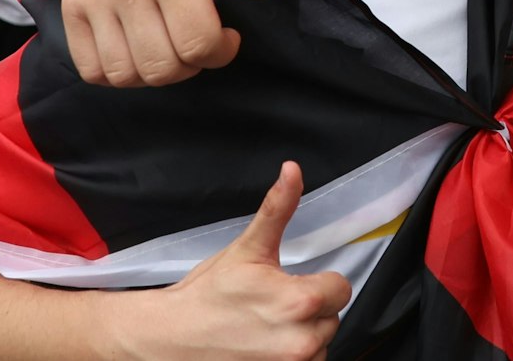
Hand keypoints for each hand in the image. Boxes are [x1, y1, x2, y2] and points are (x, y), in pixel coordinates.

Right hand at [63, 0, 285, 86]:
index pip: (198, 45)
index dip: (221, 52)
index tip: (229, 35)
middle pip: (161, 67)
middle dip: (190, 65)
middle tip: (199, 39)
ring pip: (124, 74)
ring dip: (154, 72)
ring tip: (170, 45)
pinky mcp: (72, 4)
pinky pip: (90, 68)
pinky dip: (116, 72)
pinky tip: (138, 50)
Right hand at [112, 162, 349, 360]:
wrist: (171, 338)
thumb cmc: (208, 294)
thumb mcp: (247, 248)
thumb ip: (278, 209)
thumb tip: (293, 170)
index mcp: (300, 302)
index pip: (341, 288)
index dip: (318, 282)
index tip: (290, 284)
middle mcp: (302, 341)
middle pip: (332, 317)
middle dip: (309, 309)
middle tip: (273, 305)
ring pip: (320, 344)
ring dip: (301, 335)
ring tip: (266, 327)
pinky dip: (289, 356)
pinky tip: (264, 346)